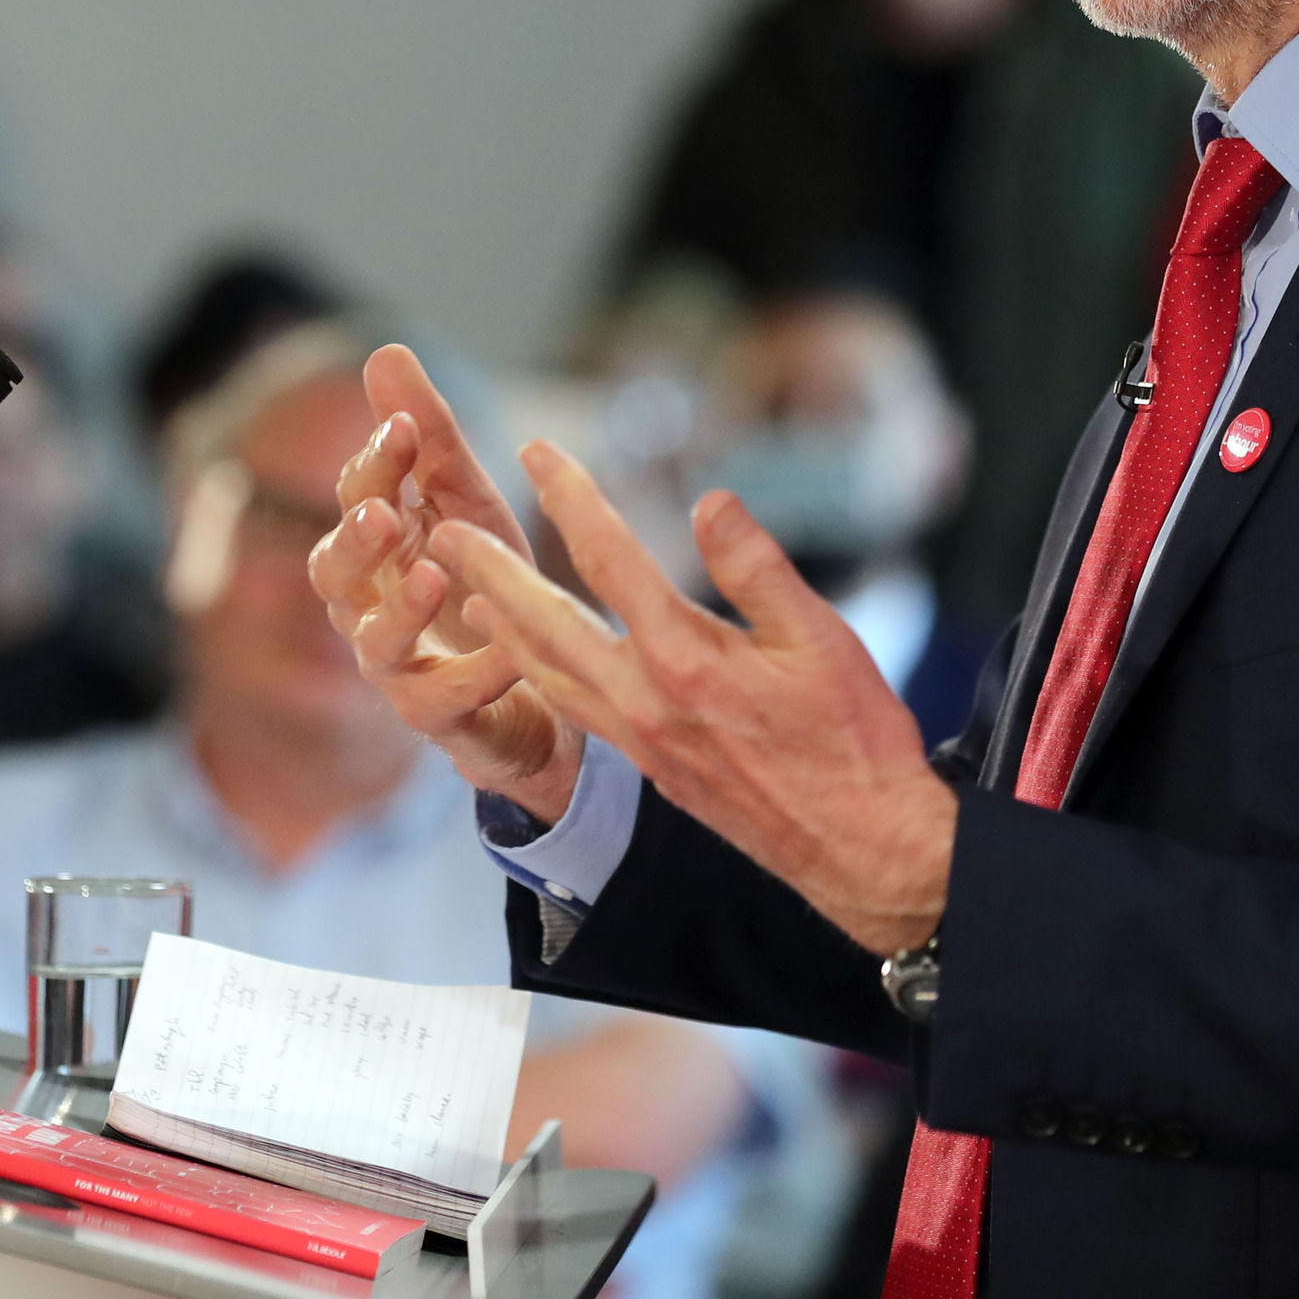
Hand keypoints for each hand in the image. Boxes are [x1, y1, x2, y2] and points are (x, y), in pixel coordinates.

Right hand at [308, 346, 585, 819]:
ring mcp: (402, 666)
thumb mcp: (466, 502)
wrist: (537, 689)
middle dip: (355, 540)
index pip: (359, 497)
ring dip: (400, 608)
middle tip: (384, 512)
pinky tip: (507, 647)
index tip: (406, 428)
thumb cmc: (484, 586)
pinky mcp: (442, 716)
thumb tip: (383, 350)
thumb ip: (428, 439)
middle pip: (336, 574)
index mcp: (378, 549)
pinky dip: (474, 672)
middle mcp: (373, 606)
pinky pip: (444, 702)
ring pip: (375, 644)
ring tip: (434, 576)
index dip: (376, 464)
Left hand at [433, 441, 956, 955]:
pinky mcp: (649, 765)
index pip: (610, 557)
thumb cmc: (853, 738)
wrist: (859, 850)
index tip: (536, 449)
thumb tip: (708, 501)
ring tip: (462, 590)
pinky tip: (529, 657)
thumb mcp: (825, 639)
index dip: (570, 495)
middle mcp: (644, 698)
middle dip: (489, 568)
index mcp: (686, 656)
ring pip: (547, 671)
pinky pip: (572, 708)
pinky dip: (536, 672)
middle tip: (439, 529)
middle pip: (544, 619)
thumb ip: (757, 568)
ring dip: (500, 624)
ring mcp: (640, 738)